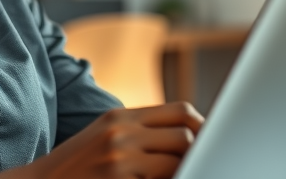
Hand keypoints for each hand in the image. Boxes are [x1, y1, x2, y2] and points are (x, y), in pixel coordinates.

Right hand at [0, 101, 203, 178]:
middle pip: (185, 135)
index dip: (202, 128)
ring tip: (186, 172)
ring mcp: (119, 156)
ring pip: (178, 160)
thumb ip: (139, 132)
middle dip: (201, 153)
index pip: (180, 112)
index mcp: (120, 117)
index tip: (211, 143)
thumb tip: (185, 137)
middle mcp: (121, 131)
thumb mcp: (103, 137)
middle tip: (205, 162)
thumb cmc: (74, 168)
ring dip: (185, 170)